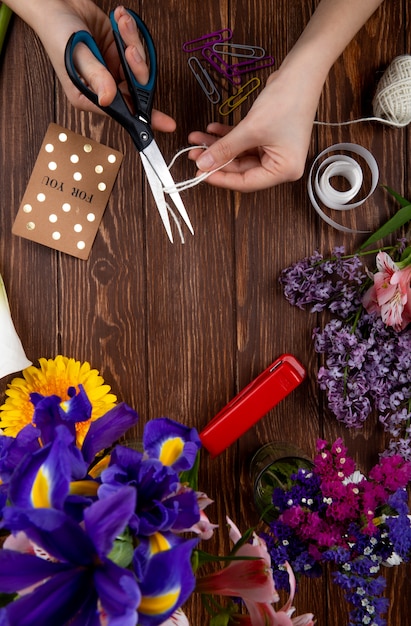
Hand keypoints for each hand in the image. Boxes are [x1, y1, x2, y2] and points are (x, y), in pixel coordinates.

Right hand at [32, 1, 174, 131]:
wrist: (55, 3)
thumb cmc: (57, 31)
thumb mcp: (75, 55)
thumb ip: (95, 75)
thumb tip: (109, 97)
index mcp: (90, 97)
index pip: (122, 111)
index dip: (146, 117)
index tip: (167, 124)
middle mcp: (103, 87)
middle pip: (136, 88)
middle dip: (138, 66)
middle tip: (129, 48)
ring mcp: (112, 70)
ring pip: (139, 66)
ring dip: (133, 42)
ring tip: (121, 24)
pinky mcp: (118, 53)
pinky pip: (136, 48)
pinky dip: (131, 32)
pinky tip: (120, 20)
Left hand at [187, 68, 319, 191]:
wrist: (302, 72)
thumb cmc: (288, 101)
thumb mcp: (251, 129)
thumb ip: (225, 148)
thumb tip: (204, 163)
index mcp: (284, 170)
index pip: (246, 183)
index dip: (221, 179)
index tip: (201, 174)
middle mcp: (281, 164)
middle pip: (241, 169)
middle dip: (216, 160)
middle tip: (194, 154)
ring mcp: (274, 150)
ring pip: (239, 155)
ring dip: (219, 147)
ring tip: (198, 140)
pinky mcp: (268, 137)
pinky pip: (243, 142)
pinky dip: (228, 136)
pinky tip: (212, 130)